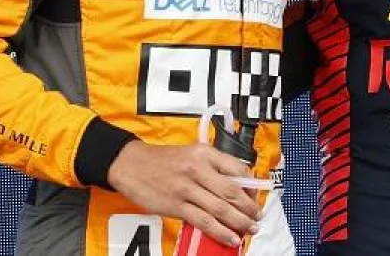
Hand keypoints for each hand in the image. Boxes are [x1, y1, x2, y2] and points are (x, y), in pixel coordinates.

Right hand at [107, 140, 260, 246]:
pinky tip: (230, 237)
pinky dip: (220, 231)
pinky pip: (204, 221)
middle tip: (258, 215)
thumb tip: (237, 183)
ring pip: (221, 209)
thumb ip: (213, 165)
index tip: (256, 195)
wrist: (131, 164)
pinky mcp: (176, 206)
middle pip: (233, 192)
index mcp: (205, 154)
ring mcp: (186, 188)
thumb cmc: (162, 160)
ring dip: (240, 222)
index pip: (238, 169)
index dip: (251, 185)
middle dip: (249, 207)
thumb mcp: (192, 153)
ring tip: (250, 228)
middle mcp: (197, 169)